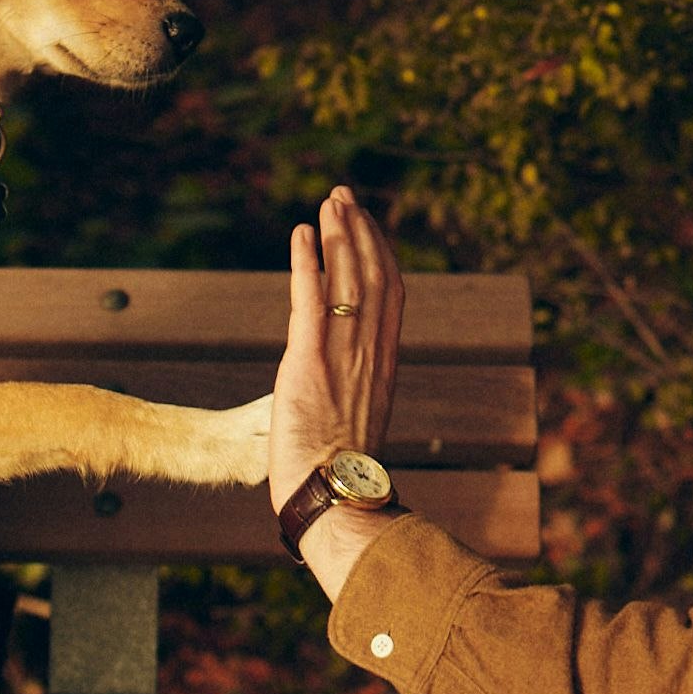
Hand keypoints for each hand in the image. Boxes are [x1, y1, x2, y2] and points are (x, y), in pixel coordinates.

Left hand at [270, 184, 403, 512]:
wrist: (335, 497)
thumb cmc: (341, 474)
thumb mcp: (356, 421)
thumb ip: (353, 391)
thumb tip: (340, 386)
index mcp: (385, 364)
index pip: (391, 294)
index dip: (380, 253)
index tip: (365, 226)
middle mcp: (371, 352)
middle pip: (373, 275)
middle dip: (359, 231)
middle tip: (343, 197)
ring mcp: (343, 355)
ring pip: (347, 278)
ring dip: (337, 235)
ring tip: (327, 202)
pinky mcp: (309, 361)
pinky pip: (311, 299)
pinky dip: (308, 262)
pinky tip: (301, 233)